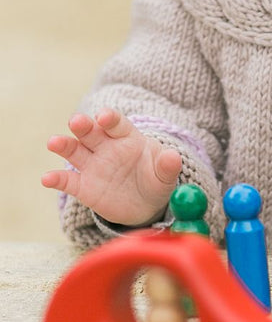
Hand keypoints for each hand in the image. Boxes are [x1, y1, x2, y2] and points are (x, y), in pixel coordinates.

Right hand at [42, 109, 181, 226]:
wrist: (146, 205)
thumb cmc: (155, 181)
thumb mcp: (165, 174)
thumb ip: (168, 165)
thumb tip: (173, 156)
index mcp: (127, 137)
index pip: (116, 123)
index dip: (109, 118)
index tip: (104, 117)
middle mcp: (105, 147)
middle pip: (91, 132)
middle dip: (83, 125)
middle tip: (76, 121)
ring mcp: (92, 165)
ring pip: (74, 150)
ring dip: (63, 145)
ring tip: (54, 143)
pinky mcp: (83, 185)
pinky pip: (67, 180)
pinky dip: (56, 179)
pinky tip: (48, 178)